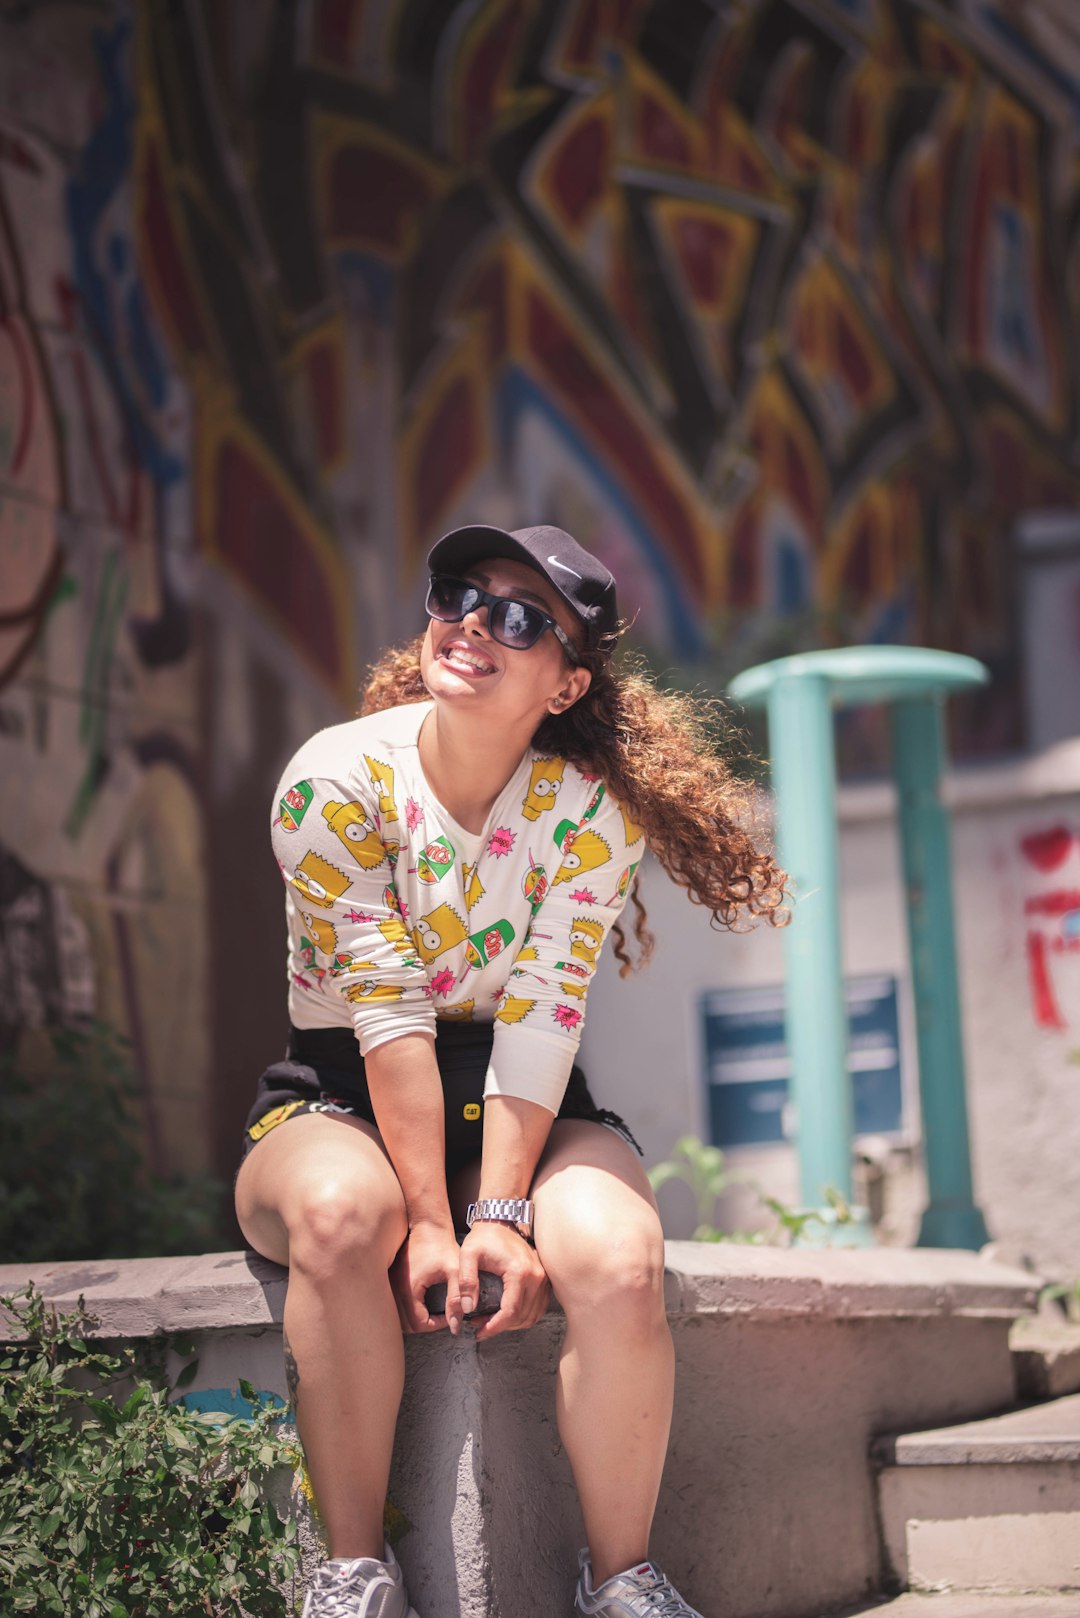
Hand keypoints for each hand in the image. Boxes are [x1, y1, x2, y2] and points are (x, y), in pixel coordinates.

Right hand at [389, 1221, 466, 1335]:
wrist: (427, 1225)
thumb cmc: (442, 1246)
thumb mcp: (454, 1271)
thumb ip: (456, 1298)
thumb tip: (456, 1325)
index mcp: (410, 1289)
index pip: (418, 1324)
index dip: (436, 1325)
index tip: (449, 1315)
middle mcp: (395, 1288)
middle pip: (405, 1325)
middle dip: (425, 1325)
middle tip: (441, 1315)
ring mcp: (389, 1283)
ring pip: (398, 1316)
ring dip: (415, 1319)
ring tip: (432, 1310)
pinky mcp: (389, 1279)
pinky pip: (395, 1305)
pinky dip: (408, 1310)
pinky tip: (422, 1301)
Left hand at [458, 1221, 549, 1340]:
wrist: (501, 1221)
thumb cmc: (484, 1237)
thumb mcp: (467, 1255)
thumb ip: (466, 1281)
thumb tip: (468, 1309)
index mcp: (519, 1272)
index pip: (510, 1312)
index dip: (494, 1327)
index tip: (479, 1333)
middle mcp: (537, 1276)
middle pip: (522, 1317)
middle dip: (500, 1327)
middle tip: (479, 1325)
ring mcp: (544, 1278)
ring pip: (532, 1316)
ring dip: (511, 1324)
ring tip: (490, 1321)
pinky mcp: (544, 1279)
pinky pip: (537, 1308)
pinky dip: (522, 1316)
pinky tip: (505, 1314)